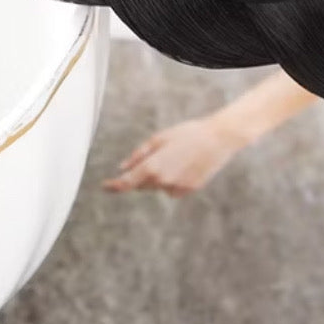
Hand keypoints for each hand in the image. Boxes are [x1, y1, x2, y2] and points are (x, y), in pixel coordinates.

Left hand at [103, 115, 247, 196]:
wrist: (218, 139)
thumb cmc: (188, 133)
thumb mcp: (160, 138)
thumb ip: (139, 154)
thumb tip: (122, 168)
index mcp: (153, 167)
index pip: (127, 183)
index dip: (114, 186)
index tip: (105, 186)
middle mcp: (163, 181)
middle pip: (143, 184)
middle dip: (142, 174)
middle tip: (159, 154)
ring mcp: (177, 188)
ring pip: (159, 186)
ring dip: (161, 176)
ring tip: (178, 156)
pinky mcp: (189, 190)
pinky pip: (174, 188)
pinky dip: (175, 179)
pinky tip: (187, 164)